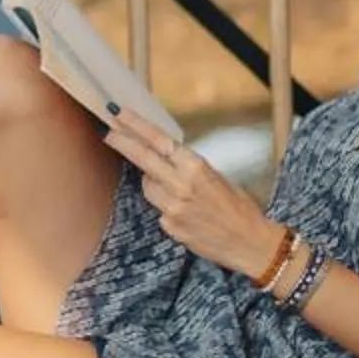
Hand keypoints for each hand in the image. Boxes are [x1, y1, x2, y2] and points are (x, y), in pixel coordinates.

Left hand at [100, 111, 284, 280]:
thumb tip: (164, 157)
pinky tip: (187, 213)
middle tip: (108, 132)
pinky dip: (166, 206)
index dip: (136, 126)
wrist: (250, 243)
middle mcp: (181, 185)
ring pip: (148, 186)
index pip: (158, 141)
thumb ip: (188, 167)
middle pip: (142, 158)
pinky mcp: (169, 227)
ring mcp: (172, 208)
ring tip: (178, 189)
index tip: (120, 114)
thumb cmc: (239, 208)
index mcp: (196, 167)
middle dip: (122, 142)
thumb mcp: (217, 177)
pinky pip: (159, 209)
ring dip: (153, 181)